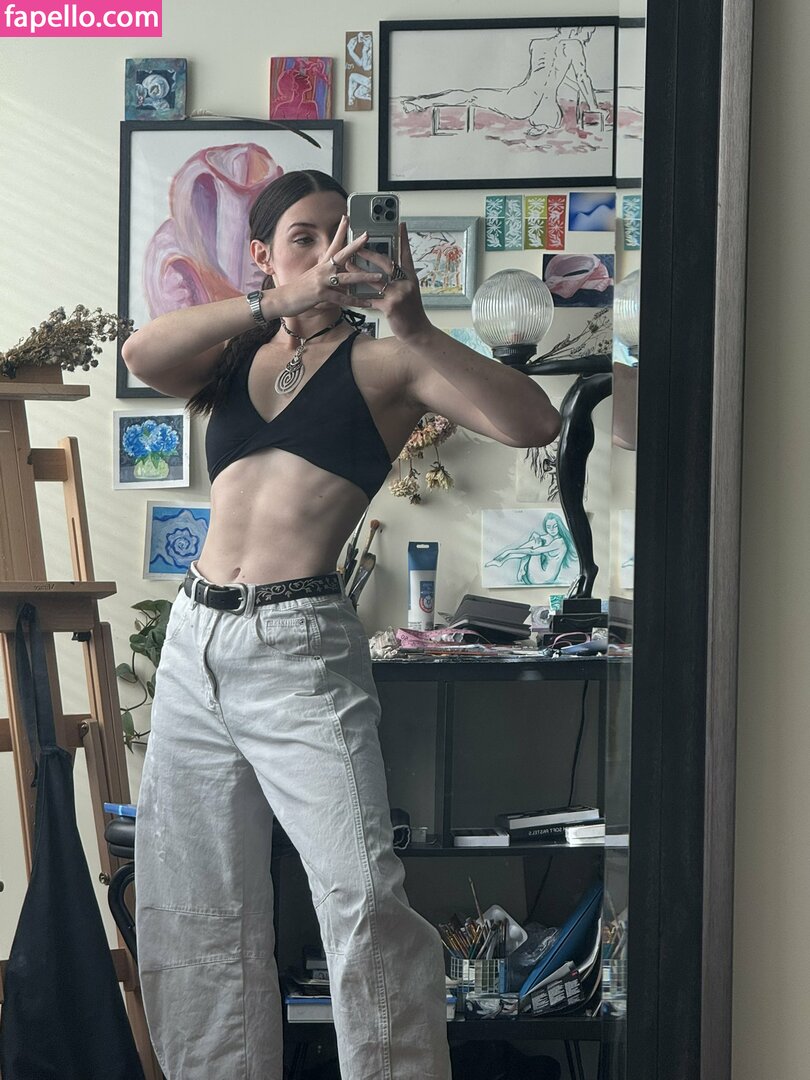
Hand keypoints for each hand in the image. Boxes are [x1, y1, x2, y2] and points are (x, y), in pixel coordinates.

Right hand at [272, 217, 385, 316]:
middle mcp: (323, 270)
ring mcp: (322, 282)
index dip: (340, 231)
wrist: (281, 300)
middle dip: (356, 245)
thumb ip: (328, 278)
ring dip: (364, 277)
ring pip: (347, 277)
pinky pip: (343, 299)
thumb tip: (339, 279)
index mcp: (321, 265)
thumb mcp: (313, 279)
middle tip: (367, 236)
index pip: (333, 244)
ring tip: (379, 277)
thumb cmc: (297, 291)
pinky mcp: (321, 295)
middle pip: (342, 254)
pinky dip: (356, 302)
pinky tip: (366, 304)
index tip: (347, 218)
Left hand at [355, 223, 430, 340]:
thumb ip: (400, 278)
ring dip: (359, 272)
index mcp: (410, 277)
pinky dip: (360, 295)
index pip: (406, 253)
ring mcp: (399, 294)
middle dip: (371, 253)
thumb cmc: (411, 311)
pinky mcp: (390, 306)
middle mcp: (406, 283)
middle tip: (359, 245)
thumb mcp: (410, 290)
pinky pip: (371, 298)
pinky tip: (350, 291)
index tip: (400, 224)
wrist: (417, 331)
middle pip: (387, 263)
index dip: (403, 238)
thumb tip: (388, 269)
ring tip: (348, 265)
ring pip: (375, 279)